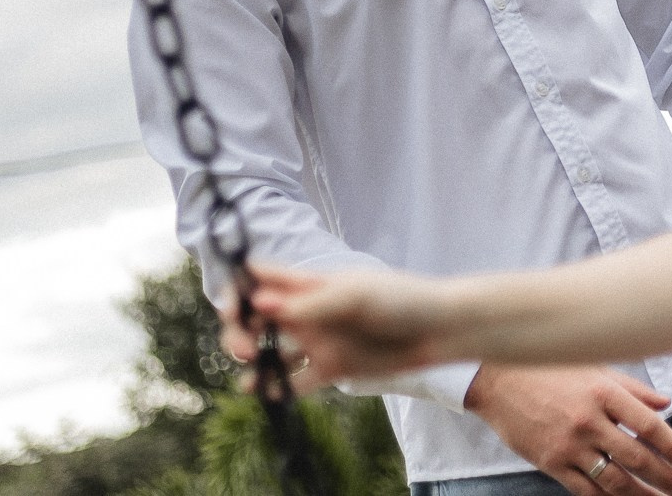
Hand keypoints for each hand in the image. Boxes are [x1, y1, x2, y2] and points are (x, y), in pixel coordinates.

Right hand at [237, 263, 450, 386]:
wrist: (437, 331)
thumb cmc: (401, 300)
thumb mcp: (355, 296)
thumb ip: (310, 302)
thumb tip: (261, 303)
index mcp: (309, 283)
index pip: (260, 278)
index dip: (238, 289)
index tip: (233, 307)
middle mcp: (307, 311)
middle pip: (256, 318)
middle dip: (241, 332)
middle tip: (249, 350)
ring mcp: (318, 340)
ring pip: (272, 351)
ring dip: (255, 362)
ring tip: (252, 375)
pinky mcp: (331, 368)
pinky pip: (296, 381)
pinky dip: (278, 388)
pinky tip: (269, 393)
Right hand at [466, 362, 671, 495]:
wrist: (498, 380)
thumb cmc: (550, 368)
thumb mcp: (594, 367)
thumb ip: (632, 389)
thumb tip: (666, 403)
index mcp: (604, 393)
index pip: (649, 426)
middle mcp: (590, 421)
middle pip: (637, 458)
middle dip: (666, 478)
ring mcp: (569, 445)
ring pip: (615, 480)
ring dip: (642, 495)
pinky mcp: (551, 463)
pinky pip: (585, 489)